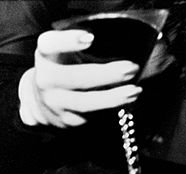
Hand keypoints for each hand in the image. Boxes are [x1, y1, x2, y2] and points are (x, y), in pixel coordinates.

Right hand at [18, 29, 141, 127]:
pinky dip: (113, 108)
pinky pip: (93, 116)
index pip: (50, 45)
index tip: (91, 37)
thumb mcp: (65, 53)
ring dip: (114, 96)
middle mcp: (46, 79)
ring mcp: (56, 102)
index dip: (68, 41)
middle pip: (75, 77)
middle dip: (107, 74)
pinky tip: (127, 101)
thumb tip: (121, 42)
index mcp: (46, 56)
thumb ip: (83, 45)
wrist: (45, 101)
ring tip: (135, 90)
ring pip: (85, 102)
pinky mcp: (68, 119)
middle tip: (131, 68)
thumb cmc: (63, 69)